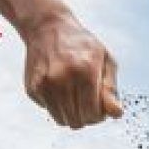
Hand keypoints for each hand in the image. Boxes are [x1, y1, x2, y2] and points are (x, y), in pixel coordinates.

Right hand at [22, 6, 121, 128]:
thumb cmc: (81, 44)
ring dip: (71, 114)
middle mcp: (62, 78)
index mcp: (85, 70)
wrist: (47, 27)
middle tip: (87, 102)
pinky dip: (56, 106)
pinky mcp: (32, 88)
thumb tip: (116, 114)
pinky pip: (49, 111)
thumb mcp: (104, 59)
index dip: (99, 116)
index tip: (99, 107)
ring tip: (74, 97)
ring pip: (61, 121)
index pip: (92, 114)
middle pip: (77, 121)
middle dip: (86, 116)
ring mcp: (44, 84)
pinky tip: (59, 88)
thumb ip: (111, 89)